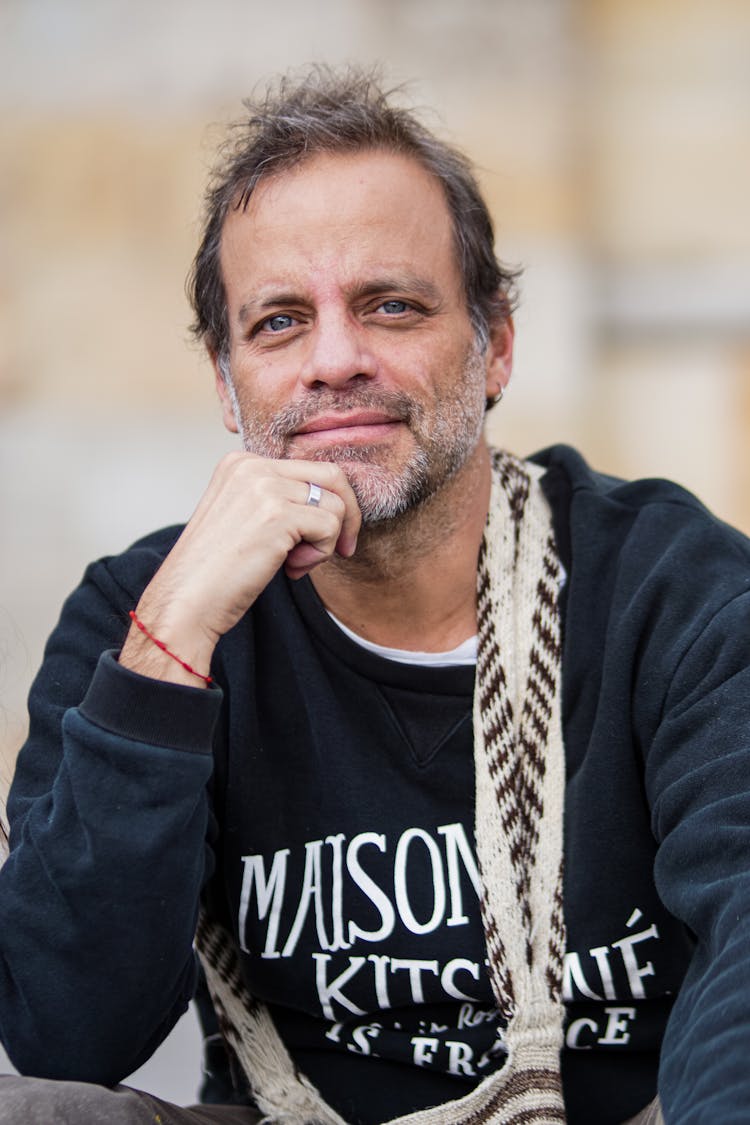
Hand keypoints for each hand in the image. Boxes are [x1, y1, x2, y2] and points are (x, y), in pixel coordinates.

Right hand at [119, 452, 360, 684]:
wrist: (187, 602)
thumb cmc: (218, 571)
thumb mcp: (246, 517)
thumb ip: (279, 499)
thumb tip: (334, 498)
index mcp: (241, 462)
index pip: (311, 467)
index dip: (327, 504)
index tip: (320, 538)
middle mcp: (251, 465)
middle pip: (332, 476)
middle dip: (346, 516)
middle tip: (340, 550)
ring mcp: (263, 487)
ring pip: (335, 504)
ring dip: (327, 542)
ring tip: (296, 564)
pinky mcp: (277, 514)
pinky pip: (330, 526)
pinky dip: (321, 554)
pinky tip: (291, 569)